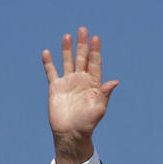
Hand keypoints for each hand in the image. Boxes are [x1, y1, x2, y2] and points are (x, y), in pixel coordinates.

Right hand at [41, 26, 118, 163]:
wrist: (71, 133)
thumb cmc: (87, 123)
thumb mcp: (98, 109)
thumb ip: (105, 94)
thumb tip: (115, 81)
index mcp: (93, 85)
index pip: (95, 64)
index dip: (95, 51)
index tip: (96, 38)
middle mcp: (81, 81)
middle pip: (82, 59)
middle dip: (82, 45)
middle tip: (83, 30)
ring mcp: (68, 83)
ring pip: (67, 62)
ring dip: (67, 49)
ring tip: (67, 36)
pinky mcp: (55, 88)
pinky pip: (51, 72)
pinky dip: (48, 63)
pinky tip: (47, 52)